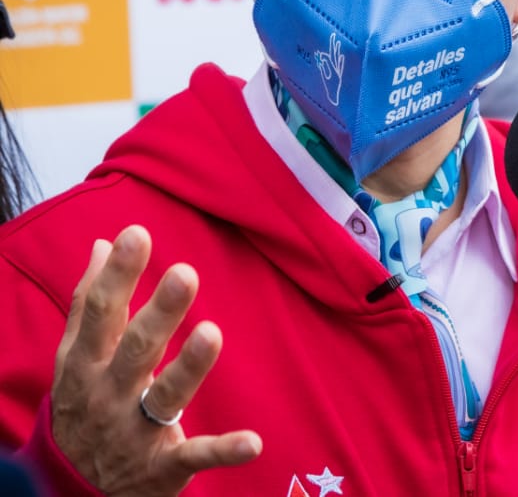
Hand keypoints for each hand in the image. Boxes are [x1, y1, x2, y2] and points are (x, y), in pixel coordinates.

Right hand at [51, 226, 261, 495]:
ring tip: (212, 332)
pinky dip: (224, 450)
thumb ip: (90, 303)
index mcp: (86, 364)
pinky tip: (253, 441)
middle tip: (186, 274)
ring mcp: (135, 431)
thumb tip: (102, 244)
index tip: (137, 234)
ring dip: (189, 367)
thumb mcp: (75, 355)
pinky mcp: (164, 465)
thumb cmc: (85, 401)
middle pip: (136, 350)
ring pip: (165, 396)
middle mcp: (107, 396)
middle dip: (160, 314)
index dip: (118, 275)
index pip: (101, 313)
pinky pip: (196, 456)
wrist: (76, 484)